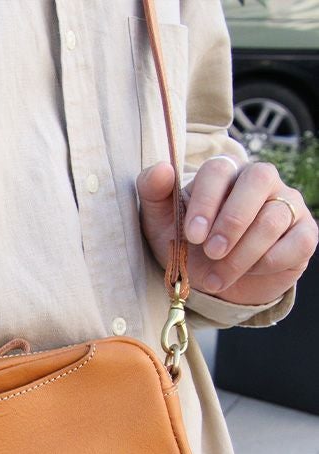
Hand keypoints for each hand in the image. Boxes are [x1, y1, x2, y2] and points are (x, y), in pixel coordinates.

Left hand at [137, 159, 317, 304]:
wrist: (212, 281)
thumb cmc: (186, 245)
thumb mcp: (160, 222)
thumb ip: (153, 192)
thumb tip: (162, 169)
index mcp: (223, 172)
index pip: (219, 169)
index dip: (206, 202)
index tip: (192, 235)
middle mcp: (259, 181)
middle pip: (258, 179)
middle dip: (231, 221)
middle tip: (211, 252)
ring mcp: (286, 204)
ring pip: (274, 217)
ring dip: (242, 253)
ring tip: (217, 276)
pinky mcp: (304, 234)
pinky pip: (298, 242)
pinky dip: (269, 263)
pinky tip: (248, 273)